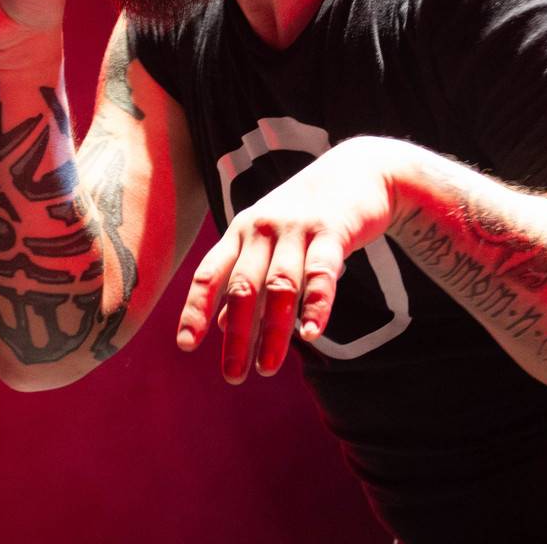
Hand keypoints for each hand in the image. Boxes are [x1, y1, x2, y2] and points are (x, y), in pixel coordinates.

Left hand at [175, 137, 405, 382]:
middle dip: (236, 335)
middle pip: (243, 287)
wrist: (359, 170)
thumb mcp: (268, 241)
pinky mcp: (332, 230)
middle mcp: (262, 228)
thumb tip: (222, 323)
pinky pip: (321, 272)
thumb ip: (245, 278)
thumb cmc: (306, 213)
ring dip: (273, 330)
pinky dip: (316, 305)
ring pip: (280, 285)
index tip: (186, 345)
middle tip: (234, 376)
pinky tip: (311, 334)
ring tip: (267, 368)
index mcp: (241, 232)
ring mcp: (296, 228)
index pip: (209, 273)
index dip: (195, 309)